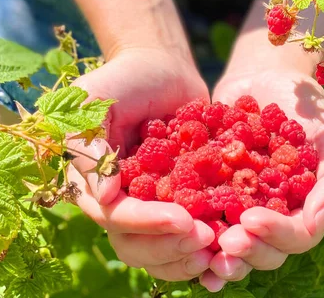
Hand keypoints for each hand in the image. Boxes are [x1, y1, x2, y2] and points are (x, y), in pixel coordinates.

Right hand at [67, 48, 215, 280]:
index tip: (182, 219)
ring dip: (189, 254)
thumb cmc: (125, 78)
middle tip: (207, 238)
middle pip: (136, 245)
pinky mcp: (180, 200)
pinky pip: (189, 233)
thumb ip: (91, 141)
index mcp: (94, 184)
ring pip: (162, 249)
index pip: (115, 217)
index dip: (146, 224)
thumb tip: (104, 196)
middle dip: (170, 247)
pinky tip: (232, 240)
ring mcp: (150, 204)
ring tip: (222, 245)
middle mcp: (119, 202)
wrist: (163, 69)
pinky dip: (208, 242)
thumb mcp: (97, 100)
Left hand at [199, 68, 323, 290]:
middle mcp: (276, 214)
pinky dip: (194, 236)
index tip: (251, 220)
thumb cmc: (305, 105)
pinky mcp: (214, 194)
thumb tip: (318, 221)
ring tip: (202, 251)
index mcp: (307, 207)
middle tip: (225, 243)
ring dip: (221, 255)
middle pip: (266, 251)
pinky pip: (205, 221)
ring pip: (236, 246)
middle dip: (247, 251)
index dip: (277, 235)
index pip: (298, 235)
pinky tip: (179, 241)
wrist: (263, 78)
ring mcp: (244, 207)